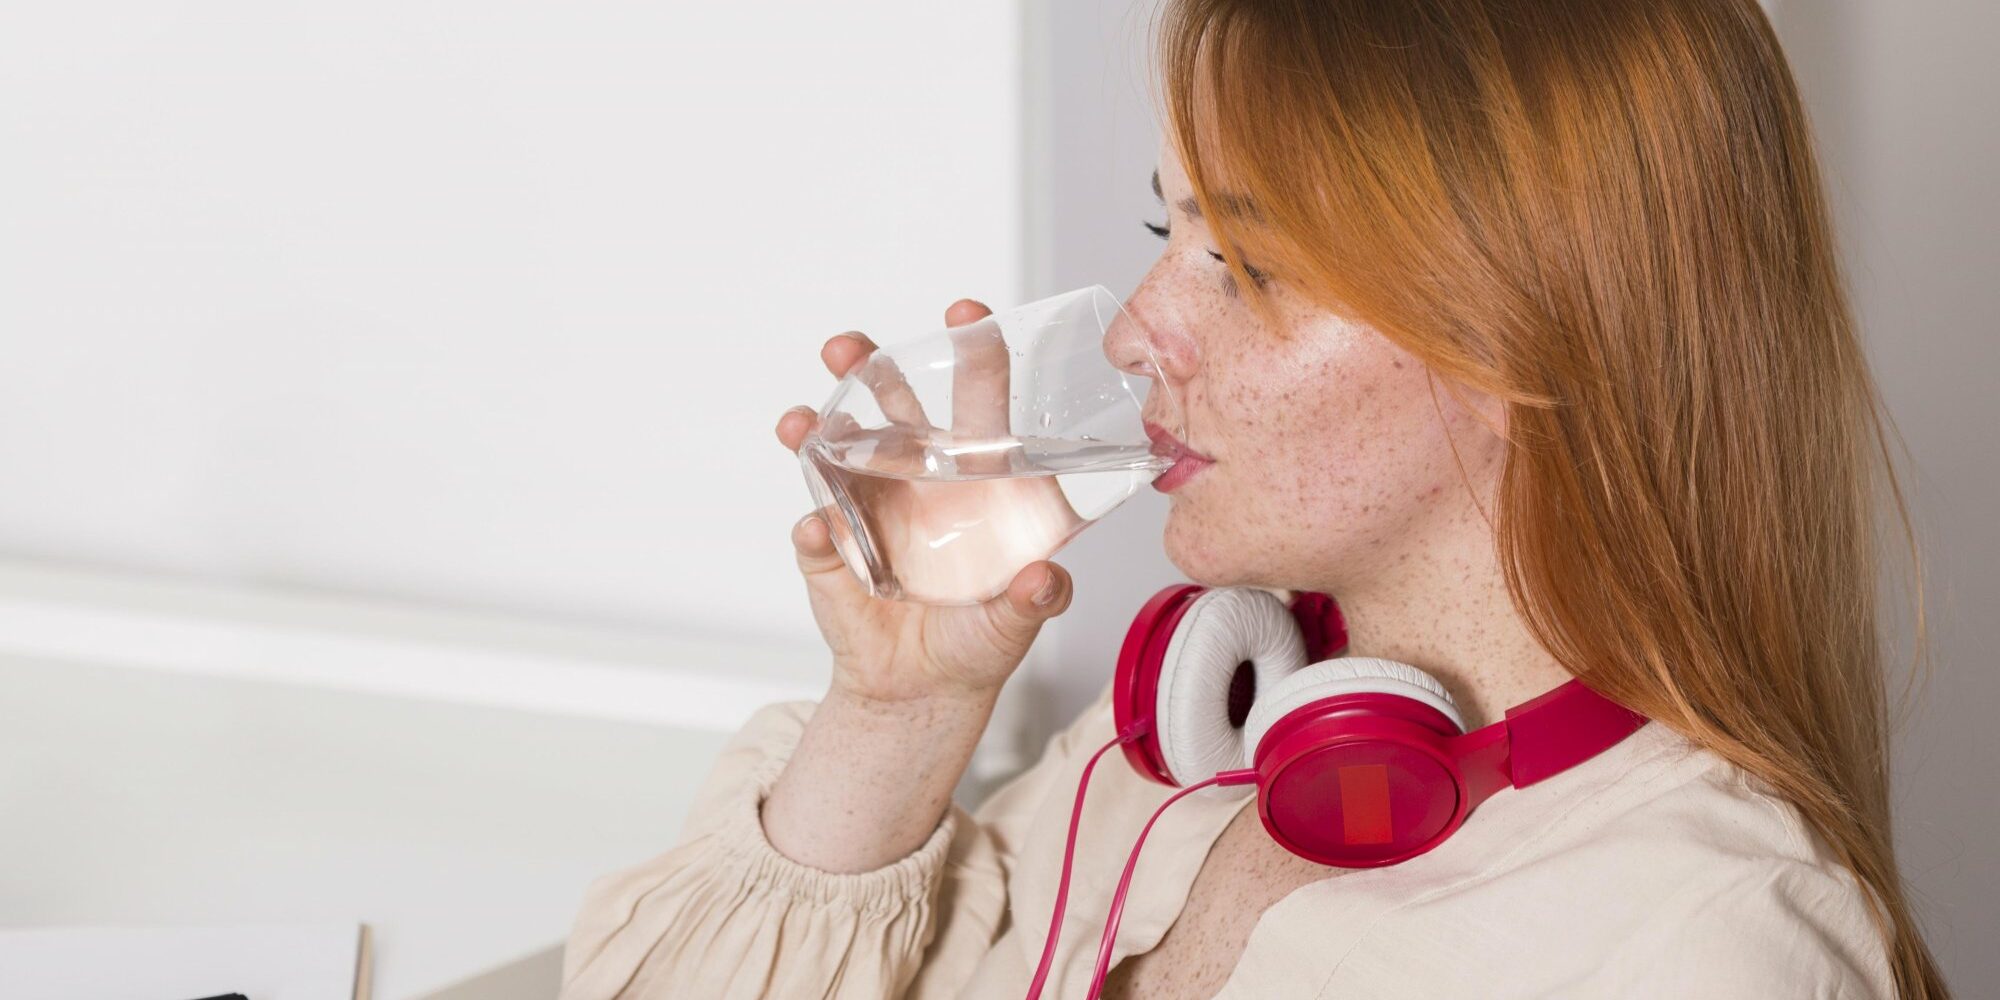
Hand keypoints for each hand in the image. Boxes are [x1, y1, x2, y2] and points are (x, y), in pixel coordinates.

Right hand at [776, 299, 1077, 703]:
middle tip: (847, 347)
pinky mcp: (832, 553)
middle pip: (890, 405)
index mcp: (975, 474)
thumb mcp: (1020, 618)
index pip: (976, 399)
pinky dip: (815, 530)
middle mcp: (917, 477)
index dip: (973, 352)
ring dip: (815, 430)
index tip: (965, 315)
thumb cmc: (981, 635)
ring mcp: (867, 508)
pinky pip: (817, 533)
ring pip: (835, 451)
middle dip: (866, 366)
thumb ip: (1038, 598)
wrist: (925, 690)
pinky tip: (818, 530)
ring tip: (802, 423)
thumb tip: (1044, 579)